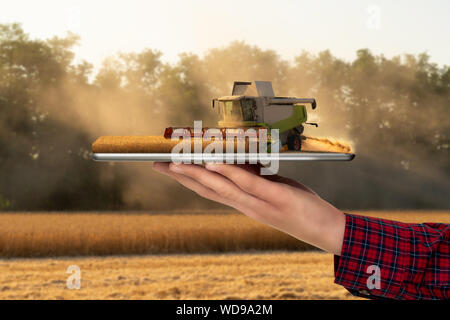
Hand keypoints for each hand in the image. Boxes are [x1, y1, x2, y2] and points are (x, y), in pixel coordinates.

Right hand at [152, 162, 345, 254]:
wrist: (325, 230)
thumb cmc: (299, 208)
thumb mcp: (272, 190)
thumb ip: (254, 178)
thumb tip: (237, 161)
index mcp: (244, 203)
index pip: (210, 190)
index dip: (188, 179)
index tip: (170, 168)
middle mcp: (246, 205)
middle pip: (207, 189)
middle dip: (182, 177)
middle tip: (159, 165)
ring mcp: (260, 203)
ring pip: (222, 187)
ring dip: (197, 174)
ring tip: (176, 163)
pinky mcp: (276, 197)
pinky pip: (249, 184)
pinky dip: (230, 173)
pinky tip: (214, 164)